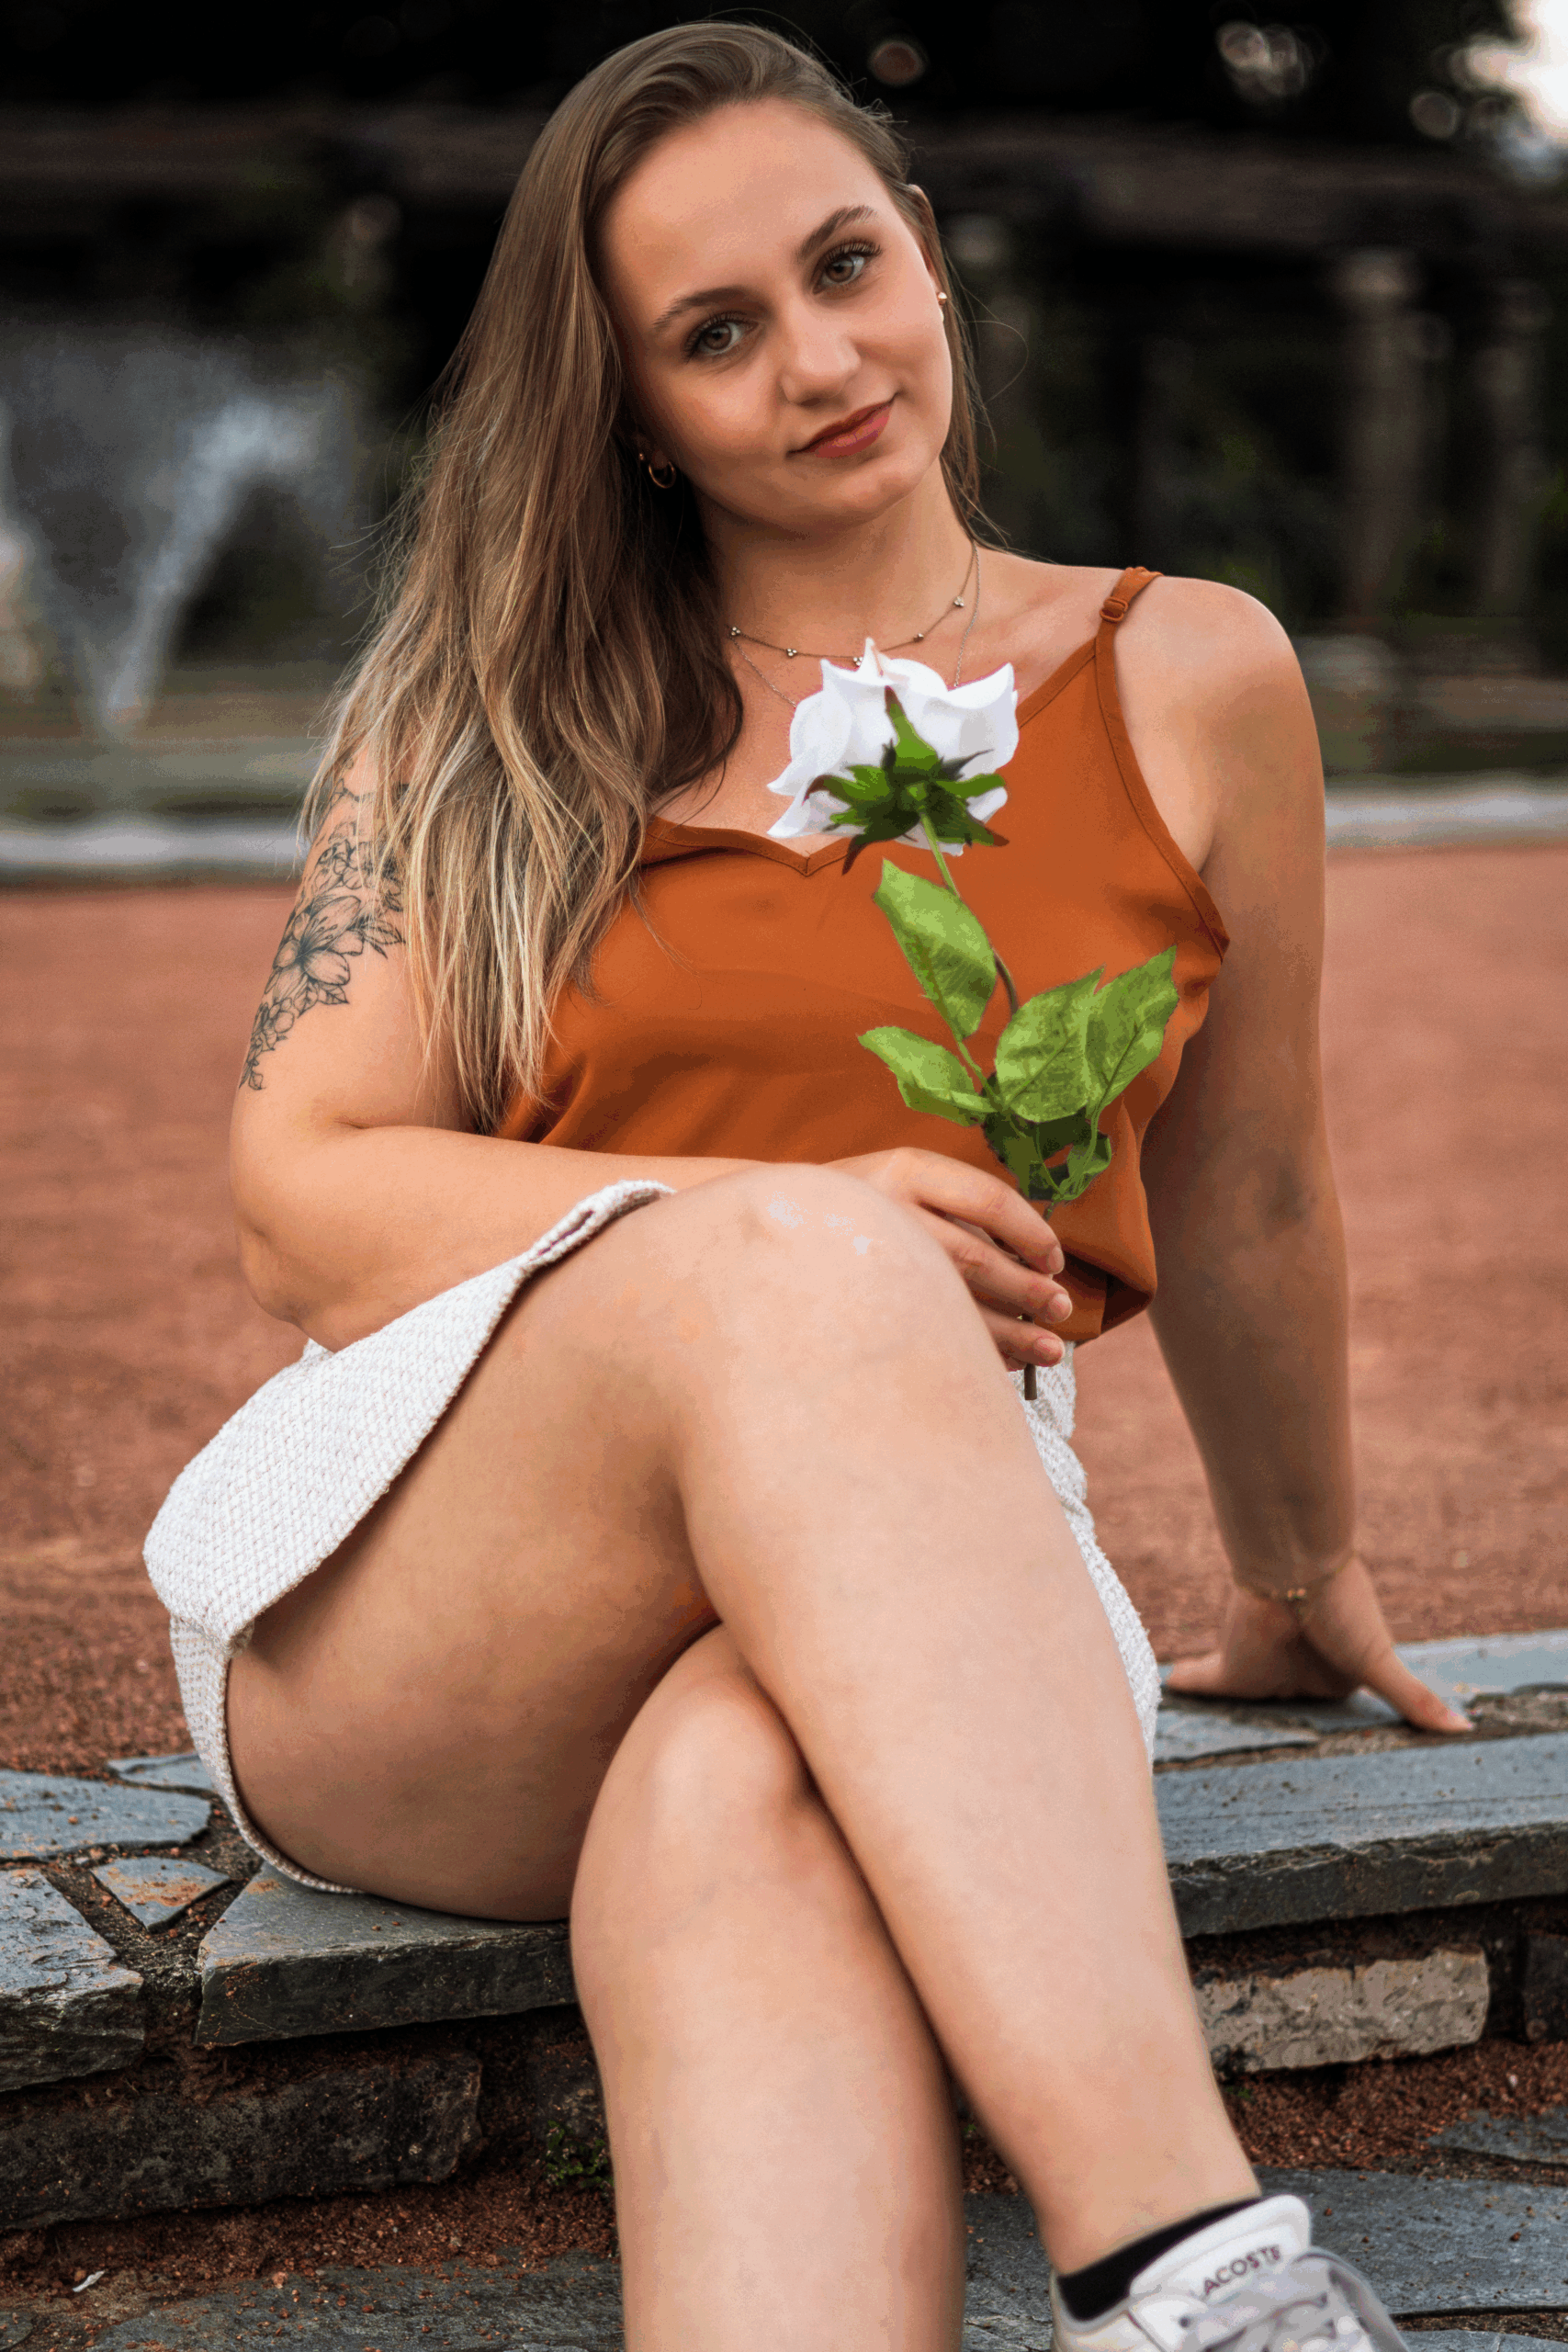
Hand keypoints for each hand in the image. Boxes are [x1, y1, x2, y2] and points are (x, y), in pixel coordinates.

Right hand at [829, 1147, 1072, 1371]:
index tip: (1055, 1262)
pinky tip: (999, 1361)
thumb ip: (958, 1211)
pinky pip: (924, 1331)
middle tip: (1061, 1310)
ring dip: (1008, 1329)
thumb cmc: (861, 1210)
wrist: (768, 1224)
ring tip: (1048, 1348)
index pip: (989, 1198)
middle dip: (1026, 1289)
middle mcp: (886, 1208)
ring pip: (951, 1299)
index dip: (1032, 1233)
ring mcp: (865, 1256)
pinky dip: (969, 1348)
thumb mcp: (904, 1184)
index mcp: (908, 1169)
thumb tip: (1038, 1265)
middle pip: (973, 1255)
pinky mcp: (851, 1299)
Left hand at [1165, 1554, 1470, 1734]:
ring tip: (1219, 1739)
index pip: (1334, 1710)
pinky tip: (1169, 1686)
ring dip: (1233, 1709)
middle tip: (1268, 1761)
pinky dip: (1188, 1683)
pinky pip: (1204, 1682)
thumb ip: (1413, 1699)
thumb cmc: (1344, 1610)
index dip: (1329, 1732)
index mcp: (1339, 1676)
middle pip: (1287, 1709)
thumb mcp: (1378, 1662)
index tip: (1330, 1762)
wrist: (1296, 1570)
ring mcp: (1264, 1670)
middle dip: (1280, 1723)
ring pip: (1245, 1703)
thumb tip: (1466, 1732)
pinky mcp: (1232, 1668)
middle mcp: (1299, 1674)